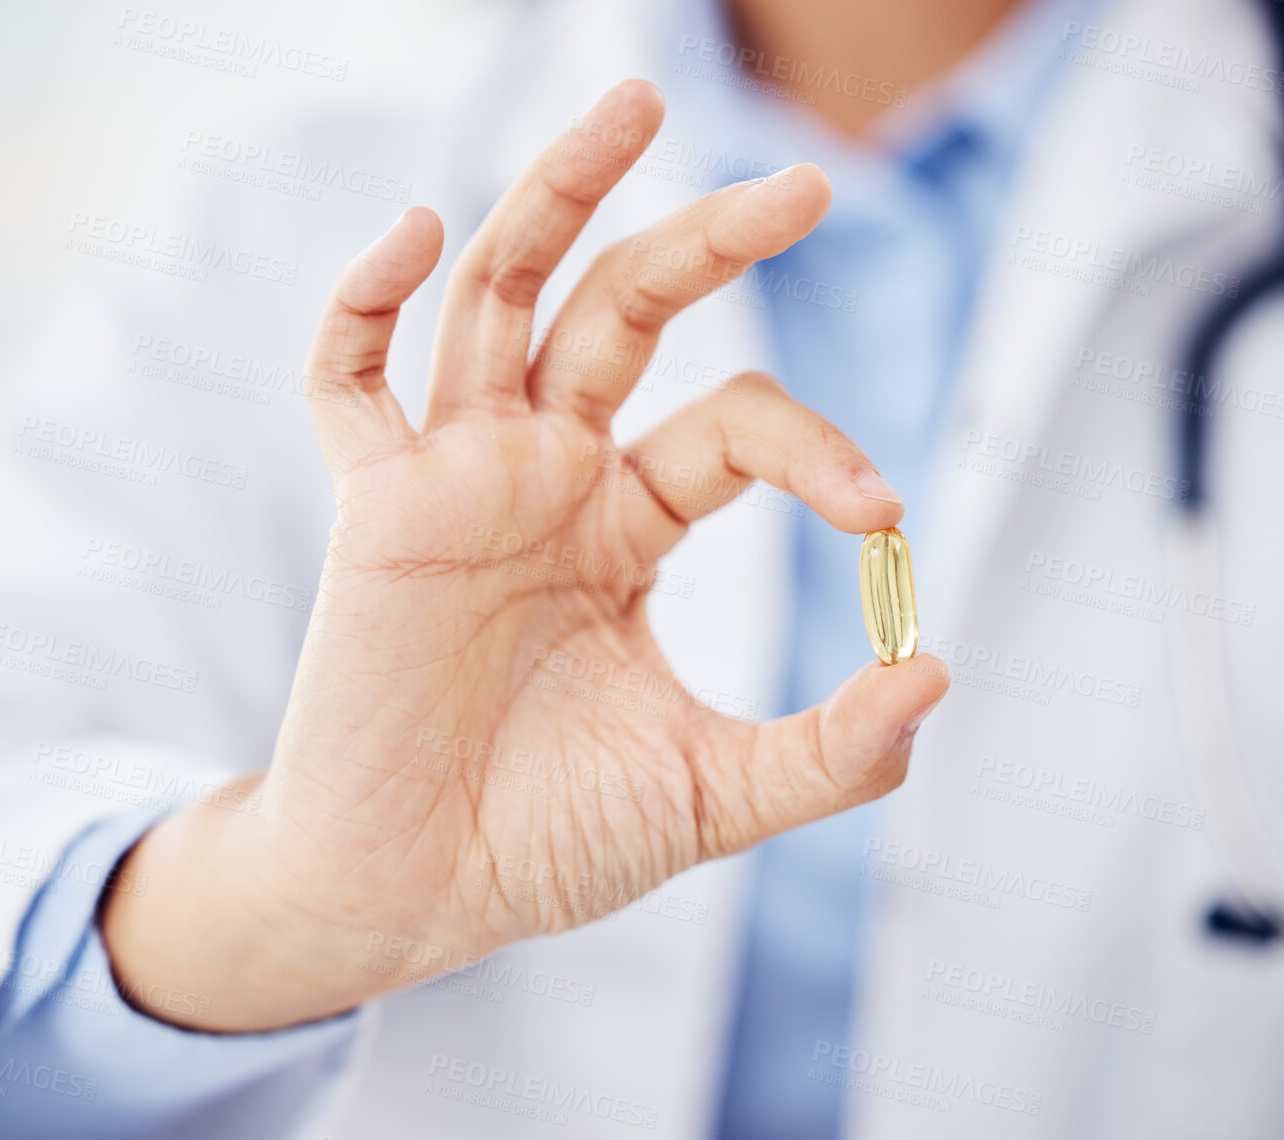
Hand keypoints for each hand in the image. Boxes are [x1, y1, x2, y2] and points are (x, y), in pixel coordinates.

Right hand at [101, 80, 948, 1030]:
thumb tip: (936, 671)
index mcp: (627, 526)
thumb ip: (830, 754)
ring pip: (502, 297)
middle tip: (812, 183)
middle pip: (626, 311)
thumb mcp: (710, 795)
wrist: (410, 894)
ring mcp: (458, 477)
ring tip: (632, 102)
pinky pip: (347, 379)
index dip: (817, 447)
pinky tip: (412, 225)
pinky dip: (364, 300)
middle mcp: (547, 475)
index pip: (734, 428)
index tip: (884, 512)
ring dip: (558, 196)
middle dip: (710, 239)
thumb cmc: (546, 839)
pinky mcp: (373, 506)